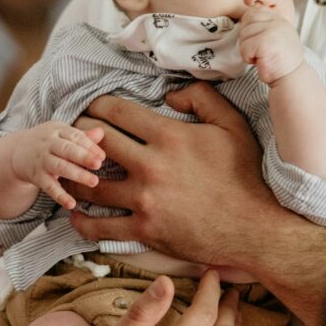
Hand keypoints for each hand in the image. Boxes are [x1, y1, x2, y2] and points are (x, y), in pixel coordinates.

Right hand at [11, 121, 104, 209]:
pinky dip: (60, 196)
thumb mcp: (61, 133)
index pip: (75, 136)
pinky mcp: (37, 177)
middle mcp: (48, 144)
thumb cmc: (47, 142)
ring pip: (59, 167)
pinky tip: (71, 204)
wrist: (16, 152)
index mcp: (57, 131)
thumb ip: (81, 135)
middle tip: (98, 164)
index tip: (102, 156)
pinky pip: (49, 187)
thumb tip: (101, 132)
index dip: (89, 146)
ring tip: (94, 181)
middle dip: (83, 156)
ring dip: (77, 174)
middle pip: (66, 149)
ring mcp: (41, 161)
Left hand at [69, 83, 277, 270]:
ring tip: (68, 169)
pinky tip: (77, 212)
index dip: (96, 105)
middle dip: (80, 134)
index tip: (91, 107)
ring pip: (91, 183)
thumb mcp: (232, 125)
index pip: (116, 112)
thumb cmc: (247, 175)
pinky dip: (83, 219)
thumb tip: (169, 94)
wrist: (256, 228)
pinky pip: (101, 226)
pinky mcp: (144, 231)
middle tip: (73, 133)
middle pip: (96, 142)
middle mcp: (150, 166)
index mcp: (169, 136)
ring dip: (75, 175)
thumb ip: (201, 98)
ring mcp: (144, 200)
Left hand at [238, 7, 302, 85]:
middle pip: (246, 21)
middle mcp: (277, 22)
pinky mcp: (265, 42)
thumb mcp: (277, 37)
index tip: (256, 41)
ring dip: (247, 50)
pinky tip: (260, 61)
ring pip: (243, 35)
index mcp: (280, 19)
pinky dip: (248, 58)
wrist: (291, 78)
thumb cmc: (280, 61)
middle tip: (258, 51)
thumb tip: (245, 18)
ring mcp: (272, 30)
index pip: (254, 12)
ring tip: (261, 56)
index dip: (249, 26)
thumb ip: (266, 26)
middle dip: (247, 38)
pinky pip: (244, 47)